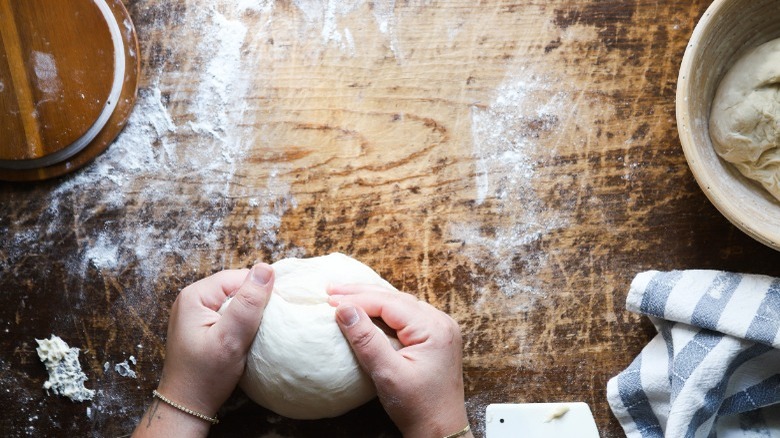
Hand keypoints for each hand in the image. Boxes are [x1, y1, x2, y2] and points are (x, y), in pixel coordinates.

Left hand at [133, 263, 273, 436]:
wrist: (186, 406)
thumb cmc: (205, 376)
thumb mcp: (231, 338)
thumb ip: (248, 303)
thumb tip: (266, 268)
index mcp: (195, 295)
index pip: (238, 277)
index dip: (259, 292)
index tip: (272, 315)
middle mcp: (193, 299)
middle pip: (236, 287)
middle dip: (254, 304)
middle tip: (263, 328)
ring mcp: (196, 312)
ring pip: (235, 301)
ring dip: (248, 315)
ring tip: (253, 334)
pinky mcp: (202, 325)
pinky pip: (229, 313)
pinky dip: (241, 323)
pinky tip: (245, 338)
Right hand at [328, 284, 471, 437]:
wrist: (440, 430)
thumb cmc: (417, 407)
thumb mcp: (387, 374)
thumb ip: (366, 340)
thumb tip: (344, 309)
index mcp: (434, 328)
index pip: (389, 303)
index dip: (358, 299)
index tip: (329, 300)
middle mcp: (440, 322)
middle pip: (395, 298)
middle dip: (362, 293)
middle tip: (331, 289)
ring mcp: (439, 329)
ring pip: (400, 304)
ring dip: (371, 299)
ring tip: (344, 294)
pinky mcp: (434, 337)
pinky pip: (405, 315)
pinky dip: (383, 310)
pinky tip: (367, 308)